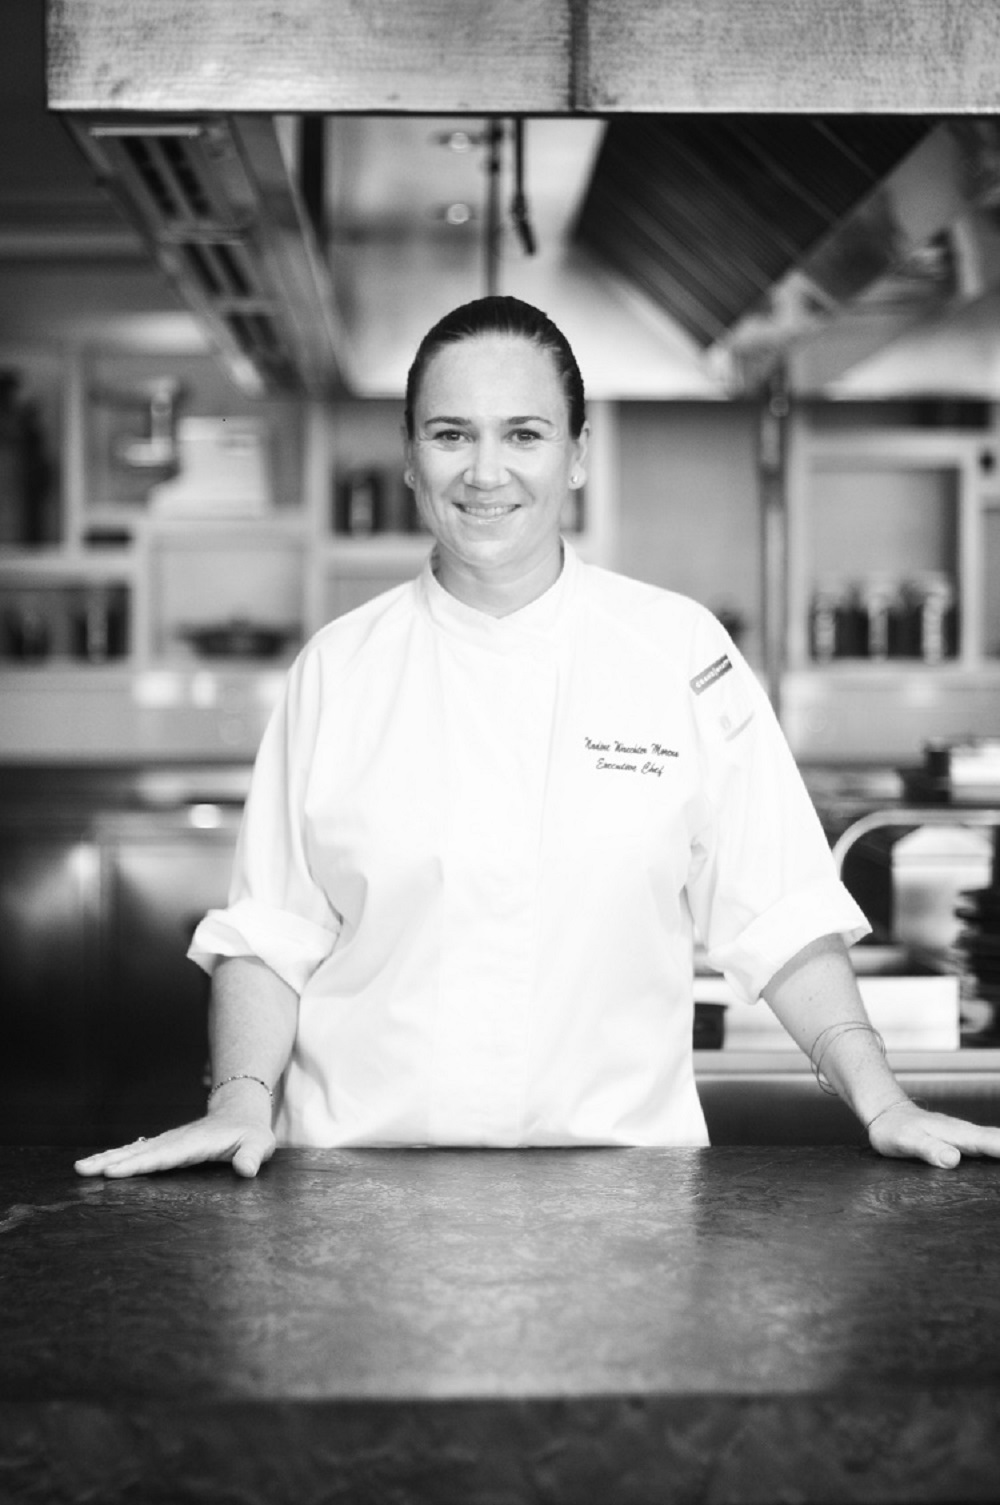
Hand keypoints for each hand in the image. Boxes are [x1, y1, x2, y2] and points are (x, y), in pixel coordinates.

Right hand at [74, 1113, 275, 1179]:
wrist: (240, 1111)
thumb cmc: (251, 1132)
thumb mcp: (259, 1144)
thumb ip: (252, 1156)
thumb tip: (247, 1170)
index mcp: (195, 1143)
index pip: (164, 1155)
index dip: (140, 1163)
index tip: (115, 1171)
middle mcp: (176, 1141)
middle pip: (140, 1152)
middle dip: (112, 1161)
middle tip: (83, 1170)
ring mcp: (168, 1142)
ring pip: (133, 1151)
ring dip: (107, 1159)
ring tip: (80, 1168)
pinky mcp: (165, 1146)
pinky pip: (137, 1152)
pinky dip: (117, 1158)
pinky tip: (98, 1166)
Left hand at [867, 1100, 999, 1168]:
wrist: (886, 1114)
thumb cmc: (894, 1131)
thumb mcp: (906, 1142)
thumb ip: (928, 1149)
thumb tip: (953, 1160)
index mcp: (960, 1136)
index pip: (996, 1144)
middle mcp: (969, 1135)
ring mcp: (967, 1138)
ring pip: (998, 1144)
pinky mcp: (964, 1142)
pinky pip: (990, 1148)